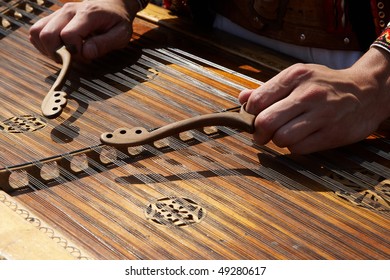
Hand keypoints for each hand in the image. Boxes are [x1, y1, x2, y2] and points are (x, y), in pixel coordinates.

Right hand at [29, 0, 138, 61]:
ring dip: (47, 49)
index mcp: (87, 14)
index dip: (75, 52)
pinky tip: (58, 49)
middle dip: (57, 53)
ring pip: (36, 32)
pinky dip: (43, 44)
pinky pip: (36, 31)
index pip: (68, 36)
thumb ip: (105, 44)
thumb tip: (86, 53)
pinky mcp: (53, 18)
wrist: (111, 4)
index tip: (86, 56)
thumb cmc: (117, 21)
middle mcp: (68, 11)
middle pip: (47, 35)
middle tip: (73, 58)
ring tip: (65, 55)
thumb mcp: (121, 34)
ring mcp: (58, 13)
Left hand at [239, 47, 389, 153]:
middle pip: (266, 122)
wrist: (368, 91)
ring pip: (281, 138)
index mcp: (296, 76)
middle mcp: (308, 94)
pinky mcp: (332, 134)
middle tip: (262, 134)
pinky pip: (298, 149)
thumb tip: (242, 98)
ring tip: (284, 134)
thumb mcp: (298, 76)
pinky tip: (300, 138)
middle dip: (258, 132)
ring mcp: (322, 115)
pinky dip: (293, 147)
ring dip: (277, 141)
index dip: (250, 113)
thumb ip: (268, 88)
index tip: (254, 117)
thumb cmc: (326, 84)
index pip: (257, 100)